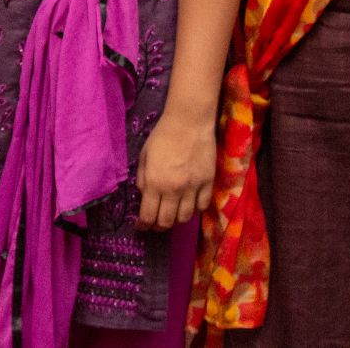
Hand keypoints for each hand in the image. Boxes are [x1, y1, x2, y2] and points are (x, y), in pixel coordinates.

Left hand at [135, 110, 214, 231]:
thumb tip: (143, 195)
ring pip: (185, 218)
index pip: (148, 216)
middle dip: (158, 227)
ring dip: (176, 220)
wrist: (189, 122)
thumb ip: (142, 178)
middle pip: (166, 222)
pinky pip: (202, 207)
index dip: (143, 225)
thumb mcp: (144, 156)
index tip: (141, 227)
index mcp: (154, 183)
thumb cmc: (162, 136)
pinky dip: (195, 209)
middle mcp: (173, 190)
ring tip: (172, 214)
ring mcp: (192, 188)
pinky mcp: (208, 183)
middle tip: (156, 224)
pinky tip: (189, 204)